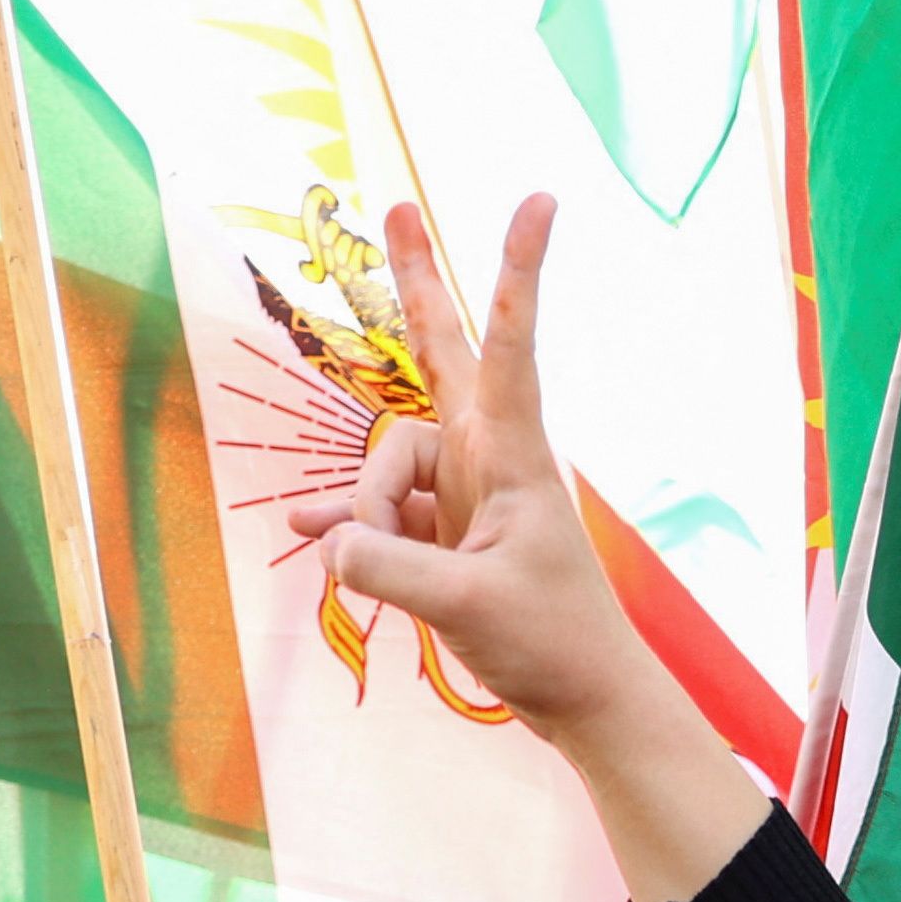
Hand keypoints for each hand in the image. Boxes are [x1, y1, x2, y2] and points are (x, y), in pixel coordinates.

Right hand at [288, 197, 667, 753]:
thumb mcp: (462, 608)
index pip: (509, 344)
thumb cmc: (551, 645)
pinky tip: (314, 537)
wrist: (586, 701)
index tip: (539, 200)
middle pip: (442, 352)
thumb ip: (385, 568)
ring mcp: (464, 492)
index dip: (516, 272)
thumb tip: (329, 540)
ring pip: (386, 467)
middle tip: (395, 204)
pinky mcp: (445, 531)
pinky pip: (379, 513)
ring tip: (374, 573)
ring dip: (365, 513)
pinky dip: (351, 528)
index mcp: (513, 455)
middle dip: (416, 283)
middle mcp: (488, 458)